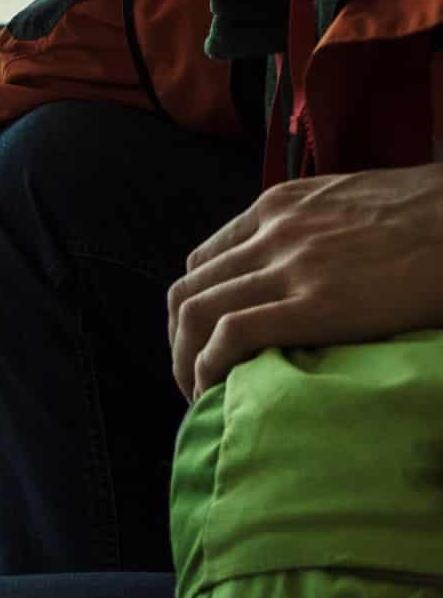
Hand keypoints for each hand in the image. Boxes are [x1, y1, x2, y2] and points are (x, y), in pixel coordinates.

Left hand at [167, 163, 442, 400]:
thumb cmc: (433, 214)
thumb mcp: (354, 204)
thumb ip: (315, 230)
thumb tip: (307, 272)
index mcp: (280, 206)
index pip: (205, 262)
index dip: (194, 309)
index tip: (203, 342)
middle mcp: (273, 231)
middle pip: (189, 292)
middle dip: (180, 341)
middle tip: (193, 378)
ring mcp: (291, 265)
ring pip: (197, 313)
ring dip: (185, 360)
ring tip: (198, 394)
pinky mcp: (317, 303)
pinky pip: (232, 334)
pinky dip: (209, 366)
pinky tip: (215, 389)